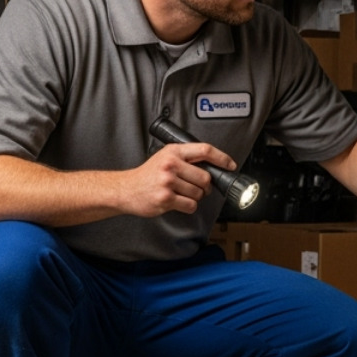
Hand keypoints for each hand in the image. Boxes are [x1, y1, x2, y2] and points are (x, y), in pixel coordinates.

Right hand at [119, 142, 236, 216]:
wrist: (126, 189)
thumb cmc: (148, 175)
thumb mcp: (165, 157)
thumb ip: (186, 158)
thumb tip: (212, 166)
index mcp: (174, 152)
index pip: (205, 150)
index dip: (222, 158)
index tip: (230, 165)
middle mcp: (171, 164)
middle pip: (205, 177)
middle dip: (205, 186)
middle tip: (197, 187)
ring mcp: (168, 181)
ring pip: (199, 193)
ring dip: (195, 197)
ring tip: (181, 193)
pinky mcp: (166, 198)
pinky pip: (191, 205)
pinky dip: (188, 206)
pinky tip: (177, 201)